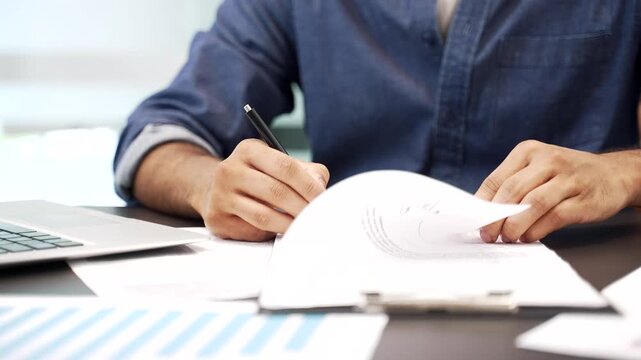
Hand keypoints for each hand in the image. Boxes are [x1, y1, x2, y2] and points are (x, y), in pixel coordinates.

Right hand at [196, 139, 329, 240]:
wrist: (217, 189)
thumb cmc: (258, 176)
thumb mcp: (279, 164)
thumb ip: (306, 171)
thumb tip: (319, 187)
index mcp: (249, 149)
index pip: (286, 167)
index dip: (308, 185)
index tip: (322, 198)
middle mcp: (230, 169)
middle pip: (276, 192)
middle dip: (302, 207)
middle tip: (316, 216)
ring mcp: (220, 195)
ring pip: (264, 216)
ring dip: (289, 224)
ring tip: (302, 226)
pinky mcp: (218, 218)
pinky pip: (252, 230)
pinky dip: (271, 233)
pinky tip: (278, 229)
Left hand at [475, 140, 640, 242]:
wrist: (613, 174)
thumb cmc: (565, 176)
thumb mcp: (536, 170)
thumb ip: (511, 187)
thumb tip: (482, 214)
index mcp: (528, 151)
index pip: (496, 179)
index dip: (481, 205)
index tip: (474, 223)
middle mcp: (547, 160)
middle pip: (512, 191)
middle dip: (495, 218)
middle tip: (489, 235)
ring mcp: (568, 178)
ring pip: (533, 204)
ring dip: (515, 225)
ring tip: (508, 238)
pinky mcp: (584, 198)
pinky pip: (554, 216)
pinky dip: (537, 230)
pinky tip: (529, 237)